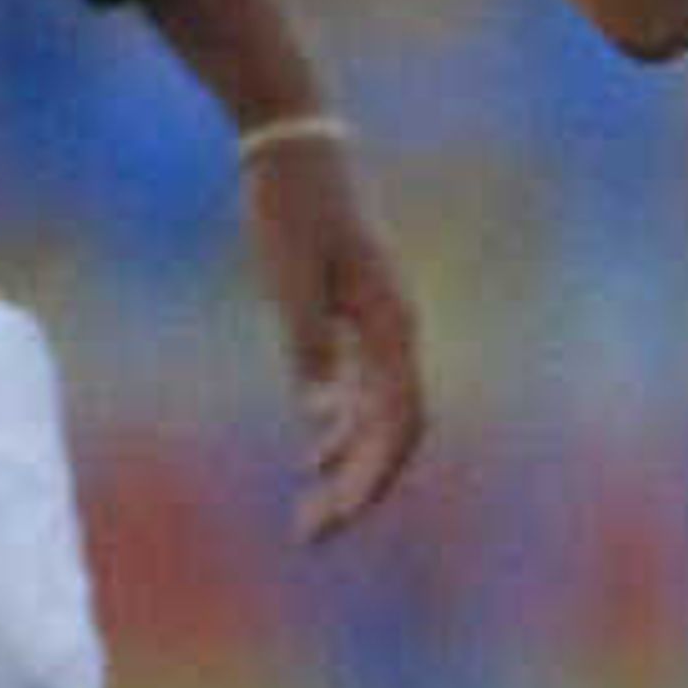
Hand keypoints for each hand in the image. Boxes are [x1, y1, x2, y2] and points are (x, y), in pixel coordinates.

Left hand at [237, 132, 426, 537]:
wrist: (295, 150)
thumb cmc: (291, 211)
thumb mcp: (291, 282)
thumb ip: (308, 348)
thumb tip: (319, 416)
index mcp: (391, 326)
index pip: (397, 423)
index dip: (371, 478)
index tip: (337, 520)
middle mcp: (396, 332)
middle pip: (391, 432)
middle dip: (356, 489)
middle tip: (311, 537)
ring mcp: (379, 327)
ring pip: (377, 417)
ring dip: (349, 466)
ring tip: (310, 514)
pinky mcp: (356, 318)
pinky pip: (362, 391)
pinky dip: (341, 429)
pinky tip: (314, 455)